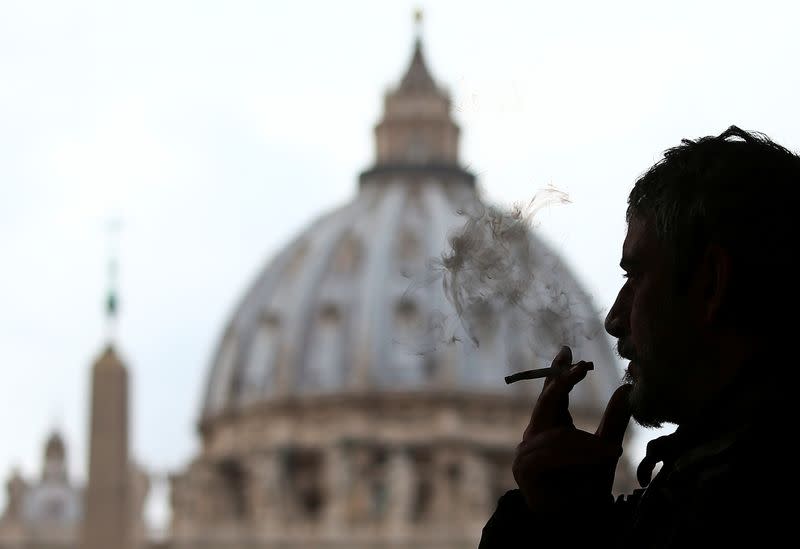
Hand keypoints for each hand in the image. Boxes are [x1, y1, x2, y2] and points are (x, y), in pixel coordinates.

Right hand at [512, 346, 632, 513]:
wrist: (577, 522)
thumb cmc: (589, 487)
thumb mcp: (606, 449)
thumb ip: (613, 420)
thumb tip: (625, 388)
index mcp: (552, 427)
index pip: (552, 393)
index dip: (558, 372)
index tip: (566, 350)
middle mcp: (535, 434)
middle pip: (547, 401)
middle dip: (563, 382)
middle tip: (581, 368)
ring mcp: (526, 450)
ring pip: (556, 432)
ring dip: (584, 443)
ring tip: (608, 453)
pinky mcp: (525, 467)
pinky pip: (551, 451)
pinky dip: (575, 454)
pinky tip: (594, 457)